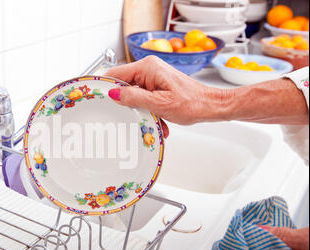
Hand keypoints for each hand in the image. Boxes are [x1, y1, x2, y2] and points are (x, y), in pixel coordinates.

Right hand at [106, 56, 224, 125]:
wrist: (210, 106)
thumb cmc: (192, 103)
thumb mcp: (159, 104)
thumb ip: (133, 98)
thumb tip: (113, 94)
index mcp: (148, 67)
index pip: (116, 74)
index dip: (106, 87)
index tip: (99, 100)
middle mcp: (149, 68)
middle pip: (124, 86)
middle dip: (127, 105)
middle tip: (131, 117)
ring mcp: (154, 76)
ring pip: (134, 95)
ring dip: (140, 111)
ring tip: (151, 121)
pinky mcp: (158, 85)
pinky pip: (144, 98)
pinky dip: (148, 111)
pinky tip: (158, 121)